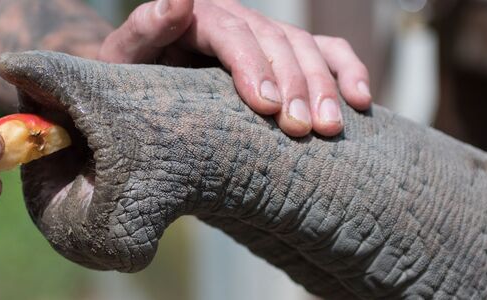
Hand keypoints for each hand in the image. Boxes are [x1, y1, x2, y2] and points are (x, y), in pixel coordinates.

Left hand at [99, 0, 371, 136]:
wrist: (146, 81)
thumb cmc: (133, 76)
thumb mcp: (124, 57)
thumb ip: (145, 29)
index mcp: (200, 16)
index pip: (233, 34)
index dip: (253, 67)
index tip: (266, 106)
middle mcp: (239, 19)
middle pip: (276, 43)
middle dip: (294, 85)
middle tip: (301, 129)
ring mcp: (267, 35)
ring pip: (306, 49)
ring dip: (324, 87)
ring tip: (330, 127)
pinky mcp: (287, 53)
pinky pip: (328, 51)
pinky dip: (348, 71)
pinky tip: (362, 102)